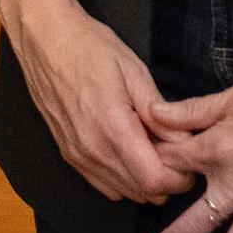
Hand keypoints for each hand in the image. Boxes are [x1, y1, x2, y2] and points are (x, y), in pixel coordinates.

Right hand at [0, 0, 192, 209]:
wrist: (44, 38)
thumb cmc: (89, 47)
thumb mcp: (135, 72)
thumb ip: (161, 115)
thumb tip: (184, 142)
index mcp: (113, 128)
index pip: (155, 181)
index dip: (179, 177)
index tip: (188, 160)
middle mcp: (92, 149)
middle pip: (142, 193)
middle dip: (166, 180)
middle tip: (172, 150)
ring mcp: (77, 155)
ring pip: (124, 193)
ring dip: (144, 181)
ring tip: (150, 148)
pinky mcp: (68, 154)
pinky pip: (104, 185)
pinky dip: (123, 179)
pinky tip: (128, 151)